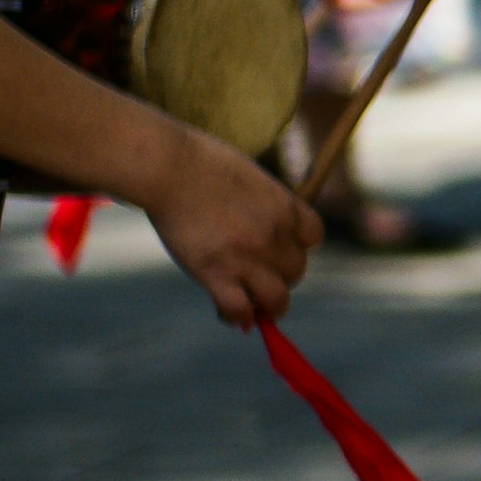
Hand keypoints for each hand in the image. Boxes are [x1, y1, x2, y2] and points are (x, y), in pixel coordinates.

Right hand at [146, 132, 319, 329]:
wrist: (168, 167)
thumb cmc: (198, 163)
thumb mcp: (246, 176)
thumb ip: (259, 203)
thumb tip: (254, 223)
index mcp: (284, 206)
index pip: (313, 237)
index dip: (297, 245)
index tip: (280, 247)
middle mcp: (273, 235)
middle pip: (295, 271)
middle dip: (279, 277)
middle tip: (257, 277)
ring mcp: (246, 256)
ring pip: (276, 299)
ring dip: (267, 307)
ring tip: (253, 309)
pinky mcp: (215, 273)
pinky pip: (239, 310)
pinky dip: (237, 317)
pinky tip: (226, 314)